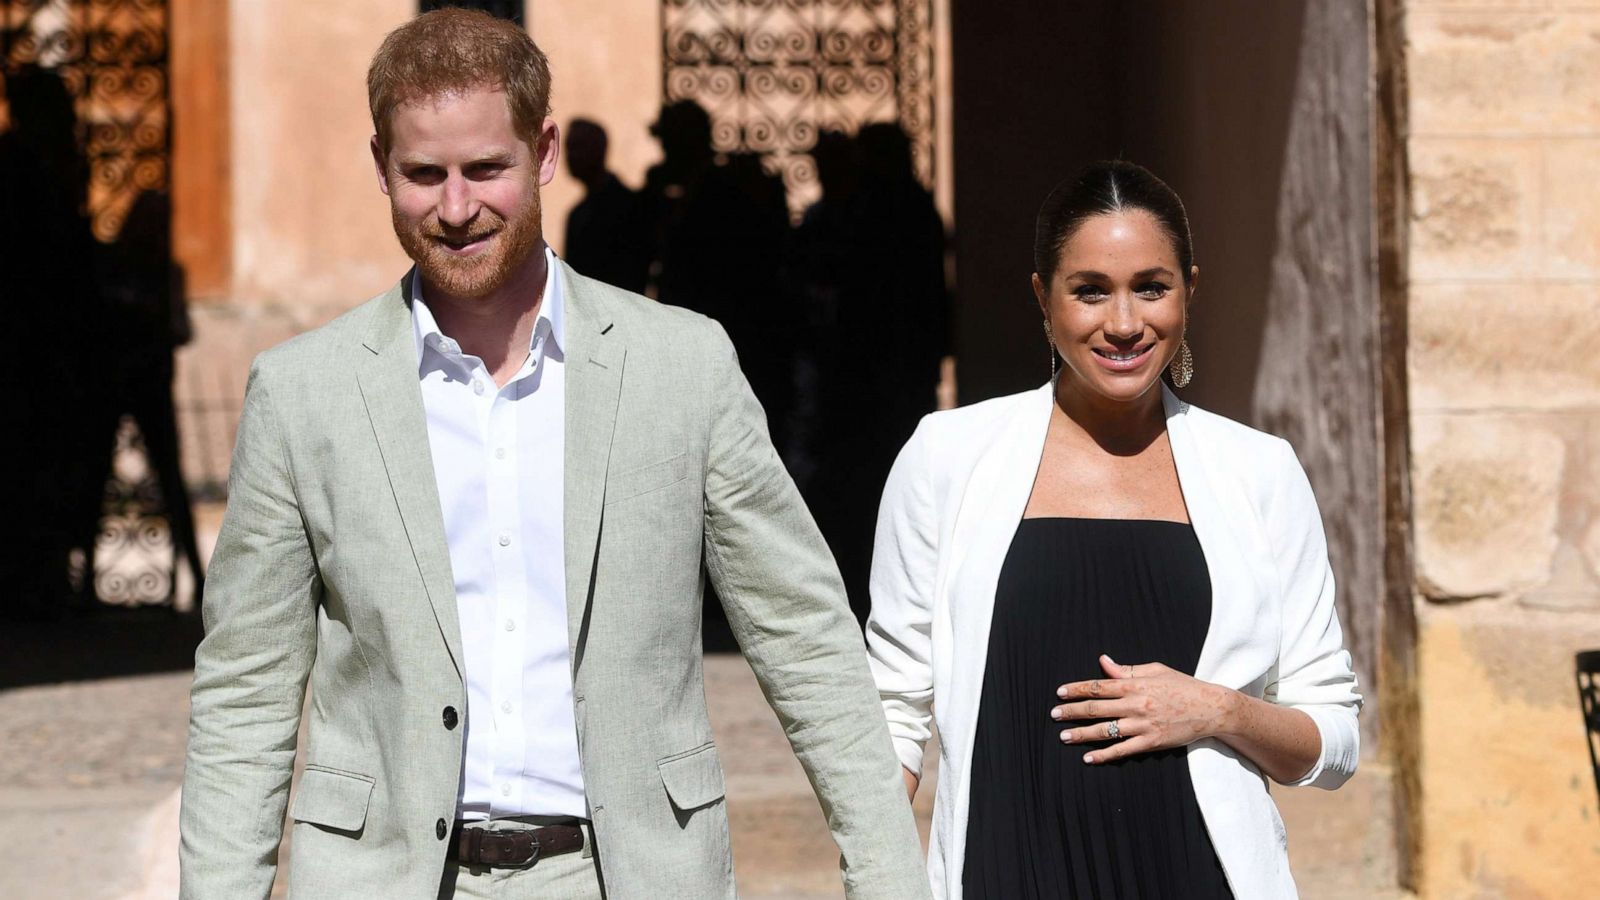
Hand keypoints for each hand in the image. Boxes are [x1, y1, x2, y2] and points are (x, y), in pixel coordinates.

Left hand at [1052, 654, 1238, 764]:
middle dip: (1072, 711)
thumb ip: (1126, 669)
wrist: (1211, 708)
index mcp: (1136, 684)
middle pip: (1097, 708)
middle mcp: (1136, 704)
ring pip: (1105, 730)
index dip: (1077, 689)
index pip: (1099, 686)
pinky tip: (1088, 758)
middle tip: (1053, 715)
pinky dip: (1104, 755)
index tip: (1060, 693)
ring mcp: (1143, 725)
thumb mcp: (1155, 670)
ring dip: (1082, 734)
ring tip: (1064, 736)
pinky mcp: (1151, 742)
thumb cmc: (1182, 685)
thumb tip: (1102, 662)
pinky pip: (1123, 750)